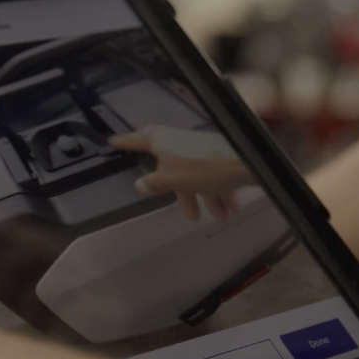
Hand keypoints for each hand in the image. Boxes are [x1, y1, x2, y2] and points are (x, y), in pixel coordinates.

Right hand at [108, 126, 253, 221]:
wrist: (245, 161)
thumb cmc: (204, 168)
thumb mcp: (174, 179)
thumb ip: (156, 183)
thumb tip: (139, 185)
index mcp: (163, 141)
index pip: (138, 140)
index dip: (126, 142)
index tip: (113, 141)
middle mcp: (180, 143)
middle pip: (173, 169)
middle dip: (185, 196)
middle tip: (191, 217)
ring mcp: (200, 150)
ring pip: (198, 177)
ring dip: (210, 200)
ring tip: (220, 218)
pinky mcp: (220, 156)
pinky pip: (215, 176)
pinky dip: (222, 194)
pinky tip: (232, 210)